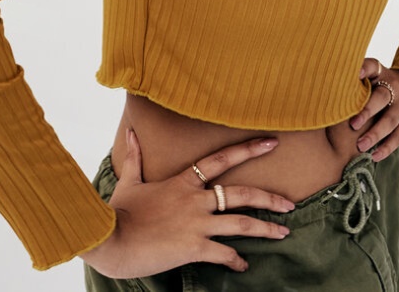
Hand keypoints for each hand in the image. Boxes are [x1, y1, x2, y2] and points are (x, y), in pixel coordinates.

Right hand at [82, 128, 297, 278]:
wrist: (109, 239)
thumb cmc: (116, 212)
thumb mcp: (128, 181)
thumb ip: (135, 157)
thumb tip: (132, 132)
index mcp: (182, 182)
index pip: (221, 160)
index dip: (248, 149)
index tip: (271, 144)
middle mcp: (195, 201)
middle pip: (242, 194)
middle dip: (269, 197)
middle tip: (290, 203)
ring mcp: (196, 224)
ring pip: (241, 223)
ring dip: (265, 228)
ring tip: (283, 232)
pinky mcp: (193, 247)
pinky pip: (223, 253)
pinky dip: (236, 260)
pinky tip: (243, 265)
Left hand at [345, 57, 398, 161]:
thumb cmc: (388, 86)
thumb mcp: (378, 76)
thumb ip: (359, 83)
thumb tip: (325, 90)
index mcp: (382, 74)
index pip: (373, 66)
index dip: (365, 68)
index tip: (356, 74)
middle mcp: (394, 87)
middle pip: (382, 97)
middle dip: (367, 111)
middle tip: (353, 124)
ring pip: (390, 120)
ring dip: (375, 134)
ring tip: (361, 146)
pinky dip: (387, 147)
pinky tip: (375, 156)